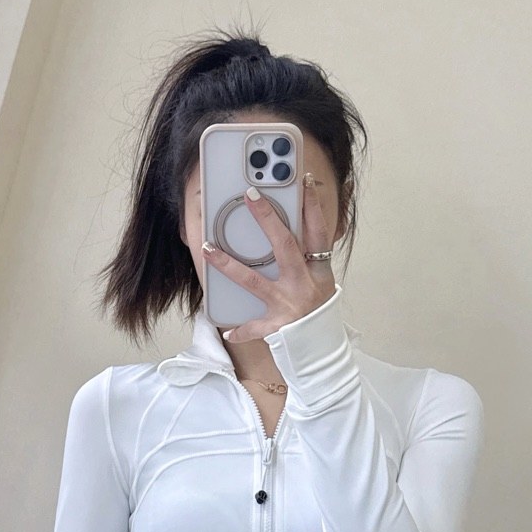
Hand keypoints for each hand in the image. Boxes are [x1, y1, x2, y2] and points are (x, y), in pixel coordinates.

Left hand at [202, 176, 336, 344]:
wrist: (323, 350)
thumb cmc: (320, 313)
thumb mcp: (322, 283)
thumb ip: (307, 260)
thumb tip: (293, 229)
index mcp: (319, 271)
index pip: (318, 232)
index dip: (311, 206)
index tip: (302, 181)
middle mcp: (304, 284)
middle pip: (285, 246)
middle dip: (268, 219)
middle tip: (251, 196)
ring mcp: (289, 305)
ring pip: (254, 280)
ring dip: (228, 264)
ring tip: (207, 249)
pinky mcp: (277, 327)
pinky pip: (254, 326)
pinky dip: (240, 329)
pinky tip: (227, 328)